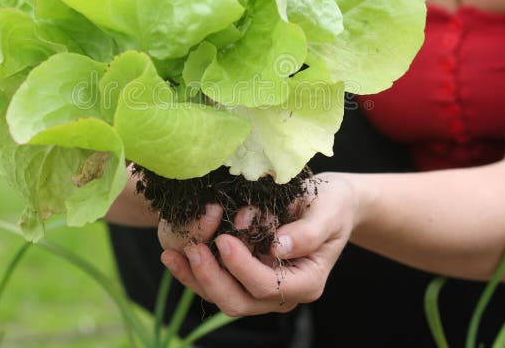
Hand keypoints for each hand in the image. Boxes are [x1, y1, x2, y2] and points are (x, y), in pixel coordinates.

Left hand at [159, 172, 357, 316]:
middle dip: (212, 278)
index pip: (268, 285)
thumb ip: (308, 233)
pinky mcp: (246, 276)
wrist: (332, 204)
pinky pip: (217, 282)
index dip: (243, 267)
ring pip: (223, 297)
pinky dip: (194, 271)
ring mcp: (262, 288)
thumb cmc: (333, 204)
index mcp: (306, 282)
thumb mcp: (329, 212)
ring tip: (172, 254)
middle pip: (240, 301)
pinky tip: (174, 253)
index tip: (224, 239)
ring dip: (195, 278)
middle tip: (193, 248)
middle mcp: (282, 293)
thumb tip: (278, 247)